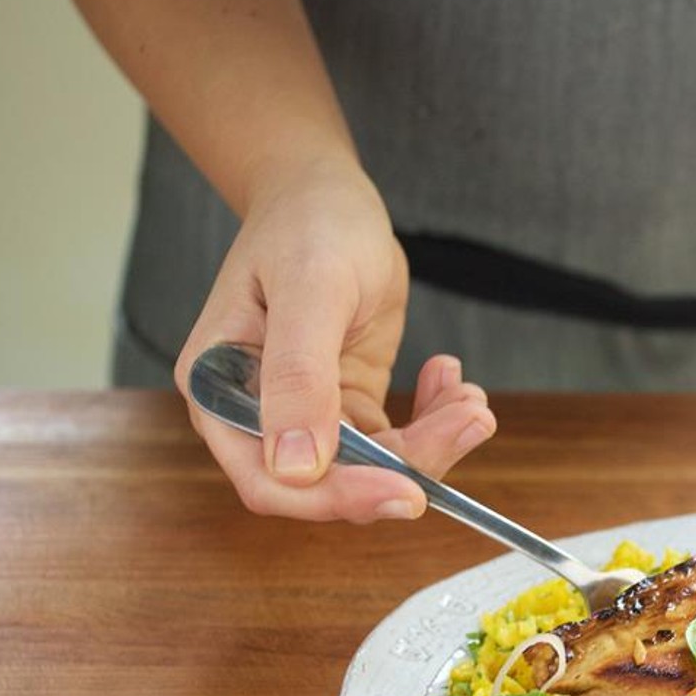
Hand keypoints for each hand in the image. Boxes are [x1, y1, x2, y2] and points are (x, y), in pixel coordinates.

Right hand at [173, 158, 495, 521]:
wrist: (328, 196)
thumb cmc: (307, 226)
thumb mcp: (311, 289)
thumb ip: (298, 376)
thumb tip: (295, 467)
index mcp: (222, 393)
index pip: (269, 480)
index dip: (336, 499)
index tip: (405, 492)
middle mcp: (259, 416)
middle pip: (331, 484)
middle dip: (405, 466)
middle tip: (470, 422)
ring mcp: (307, 414)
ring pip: (374, 468)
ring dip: (433, 443)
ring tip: (473, 401)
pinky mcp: (349, 405)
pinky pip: (396, 442)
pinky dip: (434, 421)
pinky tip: (450, 376)